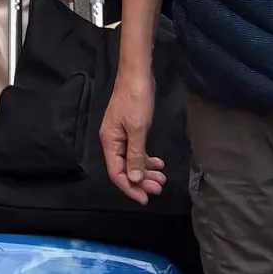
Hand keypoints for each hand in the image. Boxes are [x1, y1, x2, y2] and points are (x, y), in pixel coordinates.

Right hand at [99, 71, 166, 204]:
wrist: (137, 75)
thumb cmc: (136, 100)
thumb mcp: (138, 129)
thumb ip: (135, 156)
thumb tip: (134, 180)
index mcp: (109, 141)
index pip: (116, 172)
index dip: (130, 187)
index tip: (145, 198)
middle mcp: (112, 141)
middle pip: (124, 169)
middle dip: (141, 181)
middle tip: (159, 188)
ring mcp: (121, 135)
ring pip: (131, 161)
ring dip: (146, 171)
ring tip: (162, 178)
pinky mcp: (130, 130)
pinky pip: (136, 151)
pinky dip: (146, 159)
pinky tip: (158, 163)